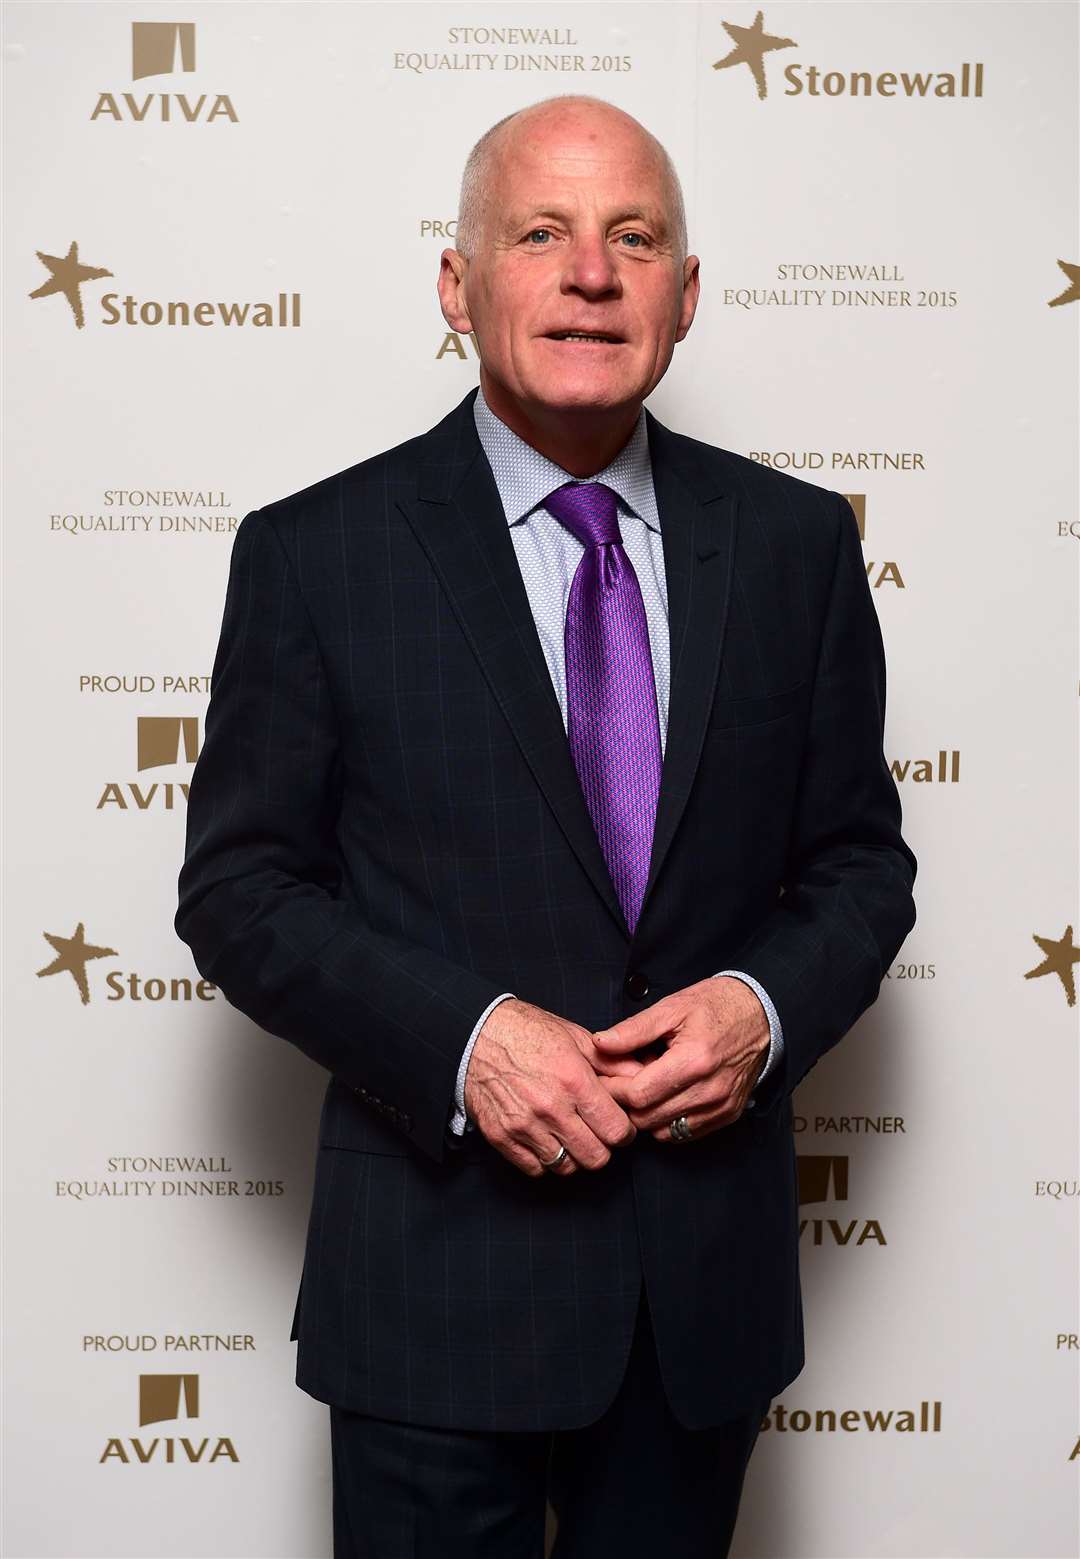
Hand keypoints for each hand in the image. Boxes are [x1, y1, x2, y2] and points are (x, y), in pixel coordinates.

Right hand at [464, 999, 642, 1177]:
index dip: (624, 1132)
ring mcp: (524, 1125)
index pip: (616, 1131)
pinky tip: (546, 1139)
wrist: (475, 1034)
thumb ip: (611, 1062)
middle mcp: (550, 1107)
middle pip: (596, 1157)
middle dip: (602, 1147)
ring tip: (570, 1135)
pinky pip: (535, 1169)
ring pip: (566, 1167)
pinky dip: (544, 1160)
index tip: (618, 1126)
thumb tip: (641, 1075)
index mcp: (573, 1080)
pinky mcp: (501, 1137)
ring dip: (574, 1156)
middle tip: (596, 1133)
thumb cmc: (525, 1031)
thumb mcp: (574, 1037)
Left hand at [592, 977, 769, 1142]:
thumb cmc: (715, 1006)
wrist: (761, 1014)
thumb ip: (633, 1030)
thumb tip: (600, 1044)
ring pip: (663, 1131)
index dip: (613, 1089)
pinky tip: (665, 1096)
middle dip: (626, 1103)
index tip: (603, 1077)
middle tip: (620, 1081)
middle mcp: (710, 1090)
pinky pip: (684, 1133)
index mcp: (694, 1060)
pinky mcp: (727, 1115)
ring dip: (646, 1114)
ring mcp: (721, 1107)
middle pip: (648, 1117)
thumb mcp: (671, 1007)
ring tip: (645, 1086)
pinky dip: (667, 1121)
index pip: (639, 1094)